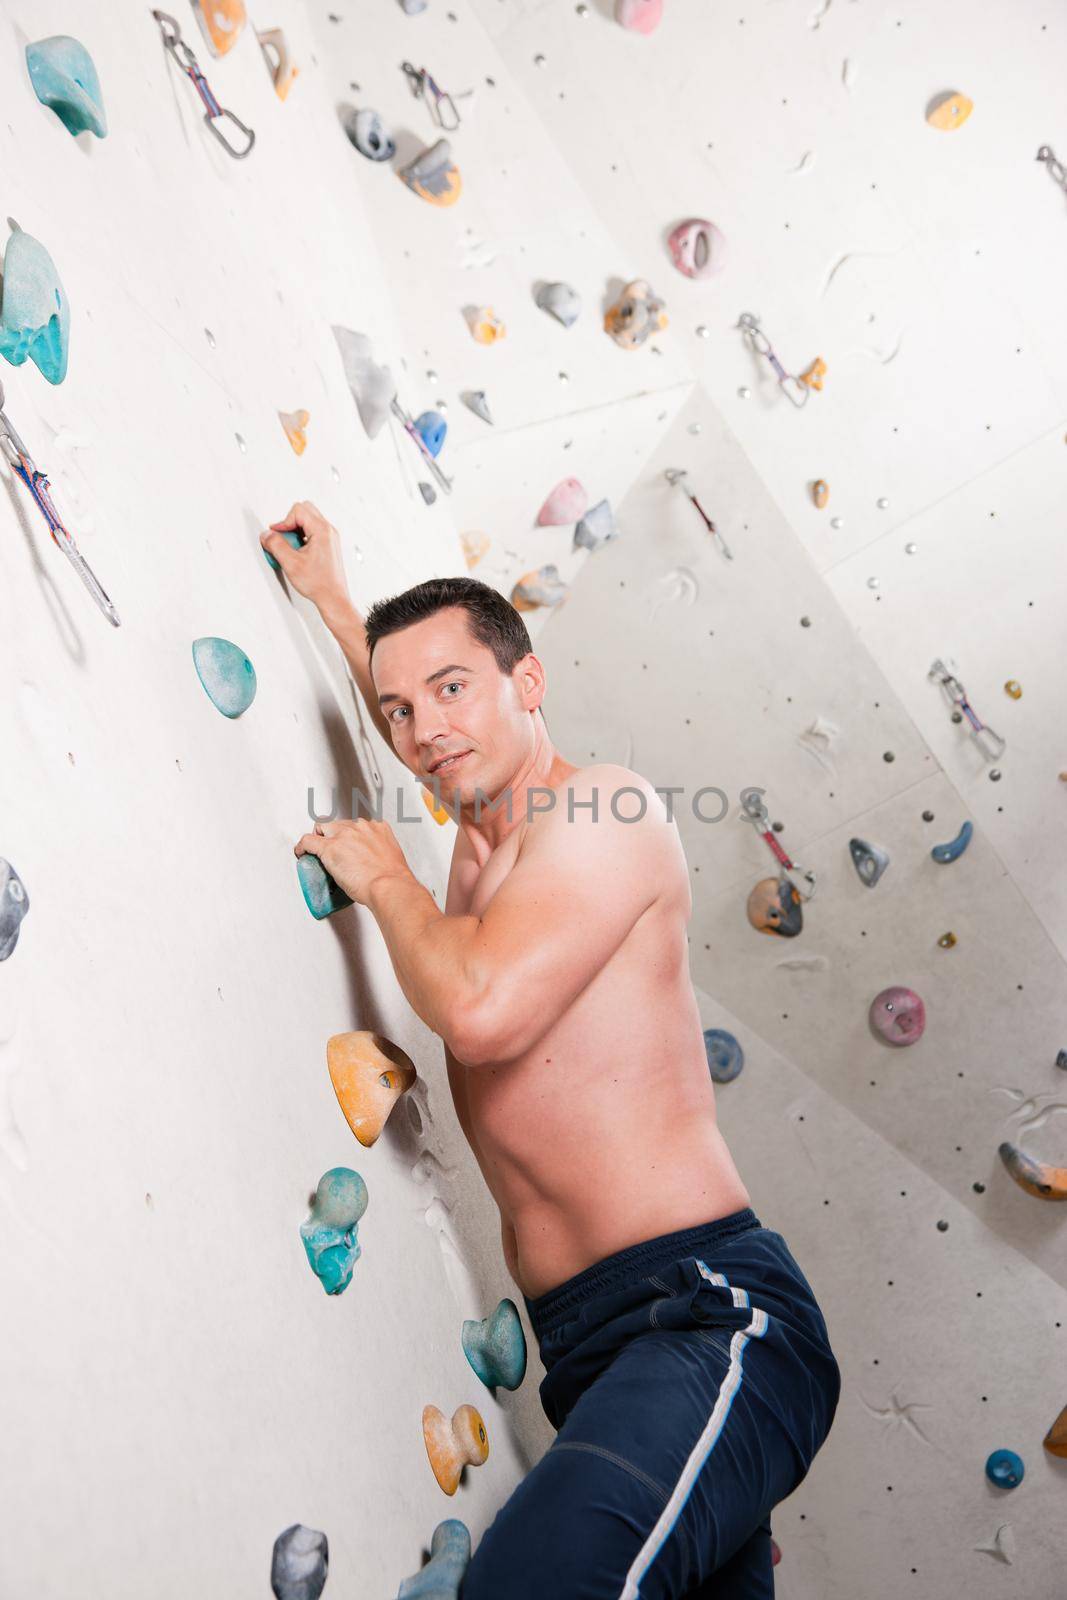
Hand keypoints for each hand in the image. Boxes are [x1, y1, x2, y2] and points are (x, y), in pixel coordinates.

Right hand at [261, 501, 350, 617]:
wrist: (333, 598)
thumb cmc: (319, 584)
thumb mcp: (290, 563)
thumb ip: (275, 545)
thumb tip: (266, 535)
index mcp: (322, 530)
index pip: (298, 510)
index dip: (284, 522)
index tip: (277, 536)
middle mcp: (328, 531)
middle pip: (305, 511)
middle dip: (290, 523)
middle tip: (285, 540)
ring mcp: (330, 538)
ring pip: (308, 521)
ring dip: (295, 531)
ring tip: (292, 549)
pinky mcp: (328, 545)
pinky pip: (312, 532)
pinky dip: (302, 538)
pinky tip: (298, 554)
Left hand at [294, 818, 408, 905]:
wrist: (388, 886)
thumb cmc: (392, 879)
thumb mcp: (392, 858)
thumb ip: (381, 854)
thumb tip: (372, 863)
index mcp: (378, 828)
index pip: (357, 825)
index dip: (348, 836)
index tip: (346, 845)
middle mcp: (360, 826)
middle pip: (338, 824)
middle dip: (333, 836)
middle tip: (331, 851)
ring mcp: (343, 835)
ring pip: (322, 828)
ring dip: (319, 839)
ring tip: (316, 853)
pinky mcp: (329, 847)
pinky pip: (308, 841)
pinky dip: (302, 847)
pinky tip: (302, 853)